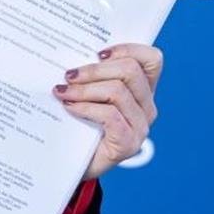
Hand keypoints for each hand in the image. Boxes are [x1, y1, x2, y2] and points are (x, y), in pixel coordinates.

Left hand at [53, 43, 163, 180]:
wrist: (71, 164)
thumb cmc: (78, 124)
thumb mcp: (86, 94)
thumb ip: (89, 75)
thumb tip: (70, 51)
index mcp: (141, 90)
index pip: (151, 59)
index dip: (127, 49)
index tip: (97, 53)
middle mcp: (146, 107)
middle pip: (130, 71)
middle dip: (94, 70)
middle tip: (69, 75)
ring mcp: (140, 127)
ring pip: (118, 91)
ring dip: (84, 89)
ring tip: (62, 92)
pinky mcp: (128, 144)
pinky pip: (110, 115)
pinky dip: (85, 107)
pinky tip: (69, 108)